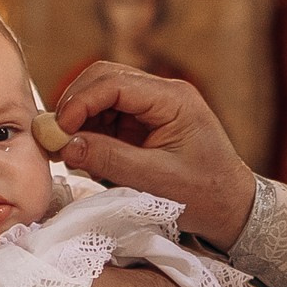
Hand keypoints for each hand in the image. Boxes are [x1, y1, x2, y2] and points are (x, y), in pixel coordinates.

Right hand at [51, 61, 257, 250]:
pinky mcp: (144, 122)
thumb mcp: (155, 180)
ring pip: (101, 95)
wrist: (232, 207)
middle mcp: (163, 93)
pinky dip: (89, 131)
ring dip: (80, 119)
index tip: (58, 130)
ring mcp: (153, 106)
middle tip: (54, 137)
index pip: (114, 83)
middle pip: (104, 78)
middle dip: (74, 104)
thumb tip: (65, 145)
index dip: (80, 102)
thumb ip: (110, 159)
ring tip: (66, 149)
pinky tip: (83, 152)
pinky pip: (107, 115)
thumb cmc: (204, 194)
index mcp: (173, 99)